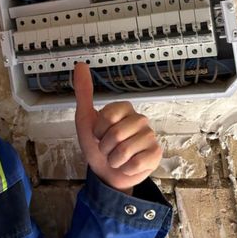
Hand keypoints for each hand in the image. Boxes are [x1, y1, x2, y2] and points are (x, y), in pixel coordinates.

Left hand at [73, 62, 162, 193]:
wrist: (106, 173)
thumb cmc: (96, 145)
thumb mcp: (85, 118)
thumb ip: (84, 92)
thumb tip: (80, 65)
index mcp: (124, 109)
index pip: (108, 117)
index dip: (98, 130)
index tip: (98, 134)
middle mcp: (140, 119)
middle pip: (116, 134)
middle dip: (105, 147)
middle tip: (107, 148)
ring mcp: (149, 136)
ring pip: (125, 151)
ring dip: (114, 160)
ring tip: (117, 157)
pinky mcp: (156, 154)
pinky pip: (136, 163)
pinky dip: (126, 168)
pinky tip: (128, 165)